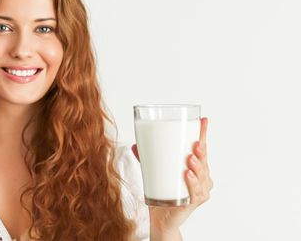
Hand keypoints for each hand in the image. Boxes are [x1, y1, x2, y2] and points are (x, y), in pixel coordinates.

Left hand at [131, 117, 212, 233]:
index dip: (203, 134)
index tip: (203, 120)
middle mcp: (201, 178)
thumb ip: (146, 158)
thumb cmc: (162, 192)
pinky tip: (188, 175)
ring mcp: (199, 191)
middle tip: (196, 142)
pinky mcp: (193, 203)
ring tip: (190, 159)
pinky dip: (193, 184)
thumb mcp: (154, 172)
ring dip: (197, 166)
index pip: (201, 148)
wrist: (161, 218)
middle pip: (204, 161)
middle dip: (202, 151)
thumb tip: (135, 145)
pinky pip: (196, 193)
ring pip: (202, 176)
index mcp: (195, 167)